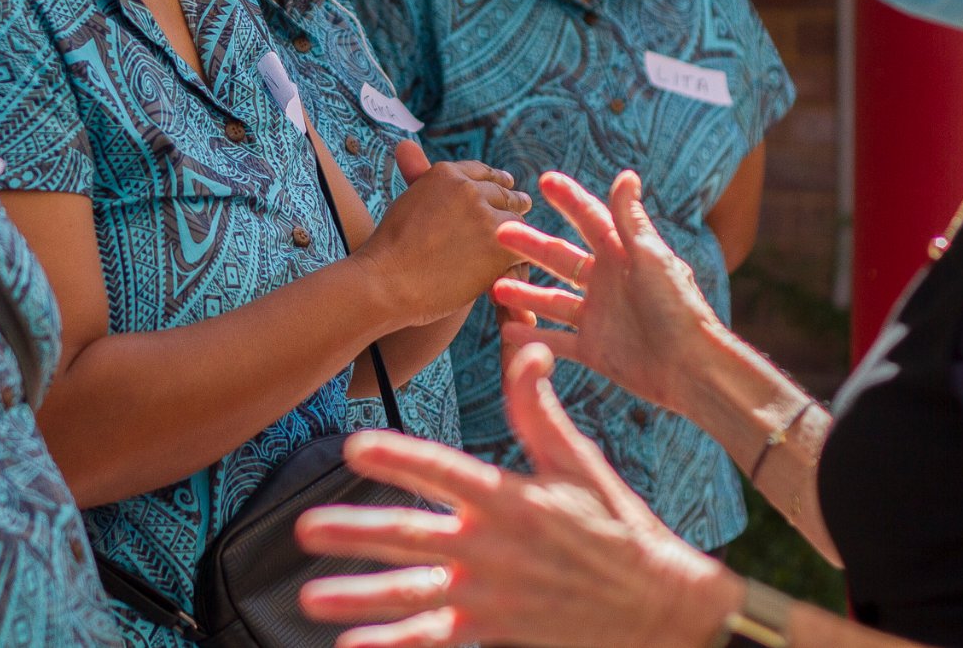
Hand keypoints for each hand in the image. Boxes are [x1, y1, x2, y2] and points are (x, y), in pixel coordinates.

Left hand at [296, 344, 740, 647]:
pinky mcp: (493, 627)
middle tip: (305, 529)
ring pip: (413, 595)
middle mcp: (491, 547)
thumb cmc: (615, 525)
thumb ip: (538, 406)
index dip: (399, 458)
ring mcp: (489, 592)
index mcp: (508, 498)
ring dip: (359, 597)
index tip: (354, 447)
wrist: (657, 605)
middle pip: (411, 536)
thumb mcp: (578, 460)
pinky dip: (394, 646)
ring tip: (310, 599)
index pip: (443, 472)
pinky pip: (436, 639)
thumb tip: (526, 345)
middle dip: (354, 533)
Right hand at [358, 142, 529, 328]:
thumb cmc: (388, 249)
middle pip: (502, 194)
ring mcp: (485, 217)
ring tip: (522, 238)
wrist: (386, 281)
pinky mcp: (498, 247)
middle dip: (512, 201)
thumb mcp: (407, 200)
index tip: (507, 183)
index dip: (496, 180)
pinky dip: (517, 260)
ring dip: (517, 231)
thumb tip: (406, 144)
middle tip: (523, 204)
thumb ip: (418, 174)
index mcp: (445, 173)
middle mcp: (468, 188)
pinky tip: (514, 267)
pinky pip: (520, 249)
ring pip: (515, 221)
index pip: (481, 173)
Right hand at [490, 170, 721, 413]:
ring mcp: (599, 317)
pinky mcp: (595, 349)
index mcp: (622, 256)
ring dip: (526, 294)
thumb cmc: (677, 308)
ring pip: (553, 301)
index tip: (545, 180)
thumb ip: (631, 220)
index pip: (590, 220)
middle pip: (561, 258)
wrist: (690, 368)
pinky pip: (558, 340)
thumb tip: (626, 175)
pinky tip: (508, 332)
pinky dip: (534, 336)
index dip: (569, 200)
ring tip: (495, 286)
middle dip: (531, 245)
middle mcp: (607, 283)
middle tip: (500, 232)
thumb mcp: (651, 258)